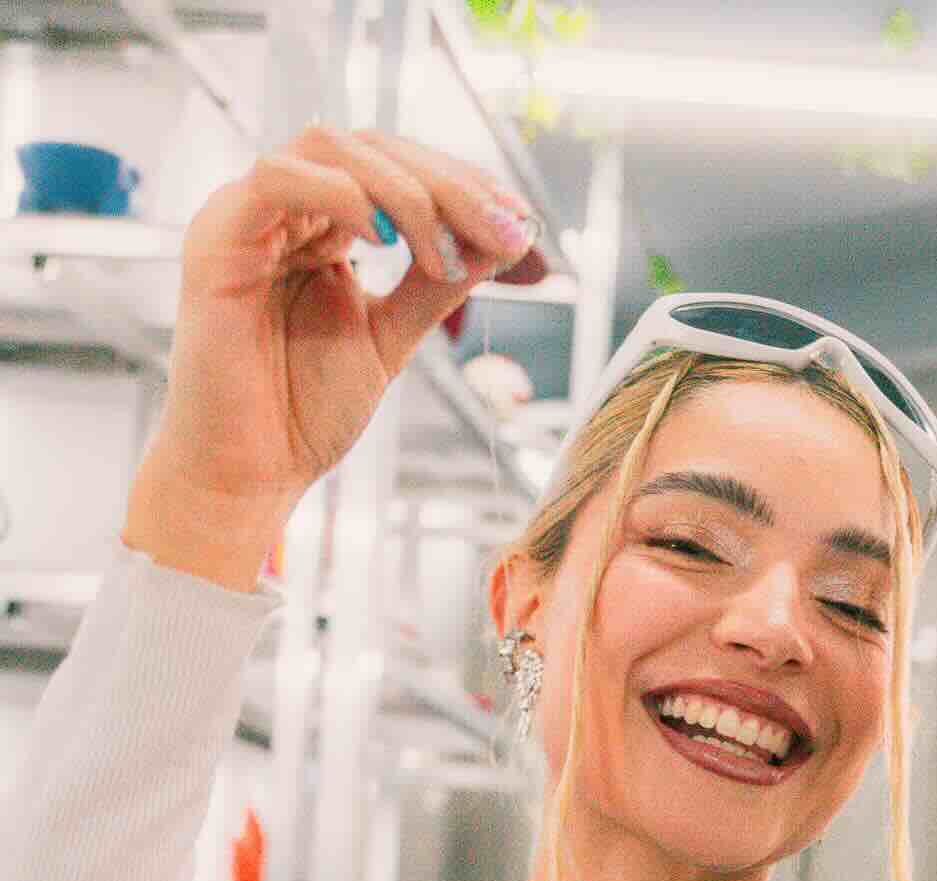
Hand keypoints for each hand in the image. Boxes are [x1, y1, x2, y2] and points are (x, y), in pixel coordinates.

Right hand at [151, 126, 541, 506]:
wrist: (250, 476)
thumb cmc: (303, 414)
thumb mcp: (392, 338)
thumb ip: (437, 284)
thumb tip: (506, 237)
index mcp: (321, 228)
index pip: (395, 168)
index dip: (461, 185)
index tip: (520, 224)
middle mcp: (284, 212)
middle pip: (371, 147)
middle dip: (447, 184)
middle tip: (503, 230)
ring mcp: (247, 219)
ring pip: (329, 148)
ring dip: (404, 189)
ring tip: (446, 253)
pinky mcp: (216, 239)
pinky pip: (276, 180)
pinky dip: (339, 195)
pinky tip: (385, 240)